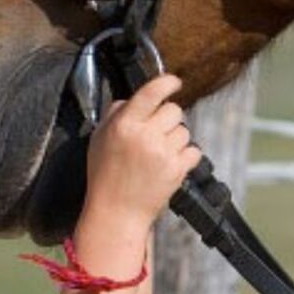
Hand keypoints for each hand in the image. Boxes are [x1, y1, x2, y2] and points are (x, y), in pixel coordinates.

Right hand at [83, 74, 200, 230]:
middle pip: (174, 110)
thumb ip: (115, 114)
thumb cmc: (105, 175)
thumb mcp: (99, 139)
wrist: (117, 211)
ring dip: (175, 139)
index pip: (152, 92)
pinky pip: (194, 151)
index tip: (174, 82)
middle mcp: (145, 135)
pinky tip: (170, 164)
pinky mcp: (177, 170)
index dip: (168, 82)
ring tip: (159, 154)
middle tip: (156, 134)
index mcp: (124, 125)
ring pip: (184, 131)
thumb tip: (132, 98)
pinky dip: (185, 156)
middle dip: (167, 119)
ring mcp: (163, 153)